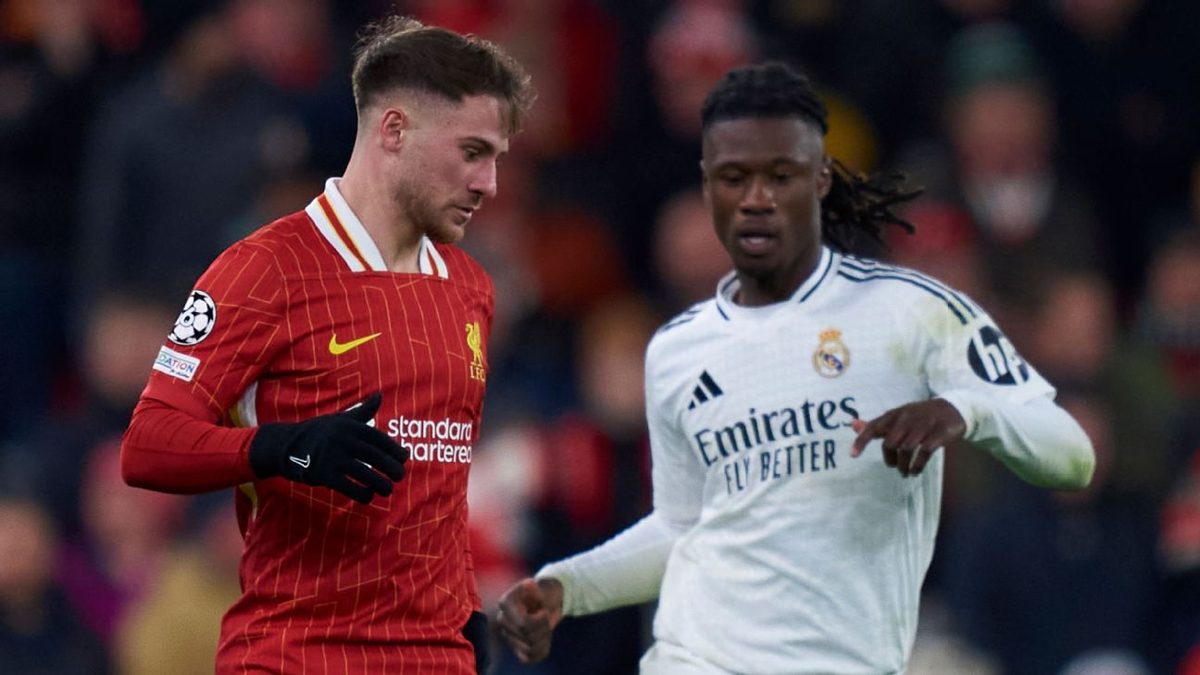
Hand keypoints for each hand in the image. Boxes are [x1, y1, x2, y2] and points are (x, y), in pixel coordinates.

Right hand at [248, 392, 407, 502]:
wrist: (285, 445)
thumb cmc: (319, 432)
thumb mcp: (340, 419)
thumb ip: (362, 411)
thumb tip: (380, 396)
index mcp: (349, 426)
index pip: (379, 439)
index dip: (395, 449)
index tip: (404, 458)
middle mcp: (343, 440)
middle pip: (376, 457)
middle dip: (392, 468)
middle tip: (400, 476)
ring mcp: (333, 457)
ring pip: (365, 474)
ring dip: (381, 485)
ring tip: (388, 490)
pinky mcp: (323, 474)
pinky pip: (349, 487)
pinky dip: (362, 494)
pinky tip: (368, 495)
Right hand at [495, 577, 563, 663]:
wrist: (547, 600)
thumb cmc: (544, 591)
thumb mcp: (542, 587)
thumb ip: (535, 587)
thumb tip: (529, 584)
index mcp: (505, 603)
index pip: (523, 624)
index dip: (539, 621)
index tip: (544, 611)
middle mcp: (503, 619)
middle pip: (527, 636)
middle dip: (543, 628)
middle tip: (547, 617)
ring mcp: (508, 634)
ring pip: (529, 648)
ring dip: (544, 638)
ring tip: (545, 626)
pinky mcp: (515, 646)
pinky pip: (529, 658)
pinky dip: (541, 650)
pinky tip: (545, 639)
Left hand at [850, 399, 965, 476]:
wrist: (952, 409)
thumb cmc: (919, 416)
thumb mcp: (897, 417)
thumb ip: (877, 424)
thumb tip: (853, 425)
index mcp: (895, 414)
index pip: (874, 427)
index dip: (862, 441)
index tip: (853, 456)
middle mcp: (907, 418)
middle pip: (890, 442)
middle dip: (890, 459)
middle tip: (893, 467)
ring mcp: (924, 425)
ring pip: (906, 449)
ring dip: (903, 465)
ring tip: (905, 473)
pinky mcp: (939, 433)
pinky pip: (925, 452)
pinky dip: (918, 465)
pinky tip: (916, 471)